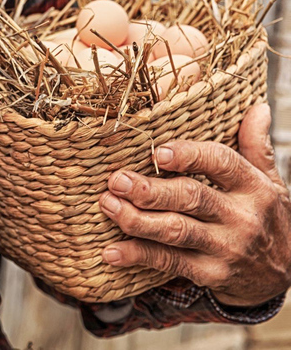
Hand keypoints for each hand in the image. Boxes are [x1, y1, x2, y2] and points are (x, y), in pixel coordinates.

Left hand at [99, 103, 290, 306]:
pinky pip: (170, 262)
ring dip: (137, 219)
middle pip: (191, 197)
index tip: (156, 151)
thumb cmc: (265, 218)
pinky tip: (112, 251)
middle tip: (116, 180)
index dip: (188, 155)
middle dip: (150, 189)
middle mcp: (241, 217)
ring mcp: (225, 248)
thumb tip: (256, 107)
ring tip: (108, 205)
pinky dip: (139, 256)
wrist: (283, 274)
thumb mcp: (270, 182)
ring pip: (175, 231)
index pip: (221, 163)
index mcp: (253, 187)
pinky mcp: (210, 274)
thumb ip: (255, 147)